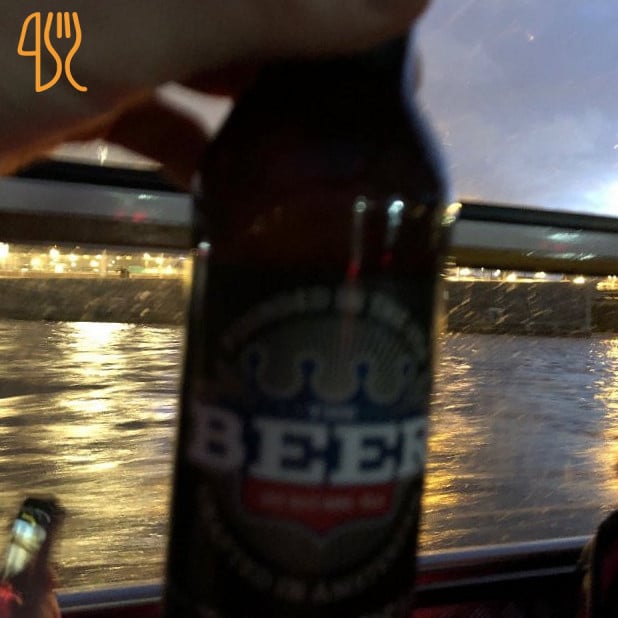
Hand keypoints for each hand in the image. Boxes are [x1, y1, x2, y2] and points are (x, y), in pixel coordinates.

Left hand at [1, 0, 429, 179]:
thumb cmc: (2, 51)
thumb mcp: (143, 28)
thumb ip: (274, 10)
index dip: (336, 12)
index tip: (390, 40)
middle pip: (246, 13)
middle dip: (303, 52)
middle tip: (363, 106)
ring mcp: (106, 29)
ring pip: (207, 56)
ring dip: (255, 103)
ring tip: (312, 150)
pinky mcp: (81, 82)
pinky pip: (157, 107)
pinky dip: (192, 143)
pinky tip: (226, 180)